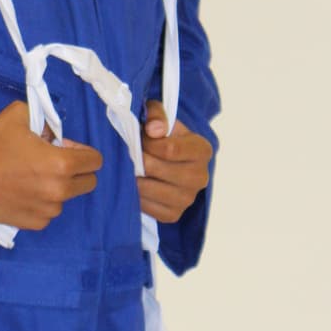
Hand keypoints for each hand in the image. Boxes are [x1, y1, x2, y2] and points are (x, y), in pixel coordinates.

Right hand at [0, 100, 101, 229]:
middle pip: (89, 183)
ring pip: (67, 198)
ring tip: (31, 177)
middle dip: (77, 171)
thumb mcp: (19, 114)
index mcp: (61, 164)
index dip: (83, 152)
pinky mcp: (35, 223)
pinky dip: (42, 202)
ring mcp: (48, 210)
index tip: (67, 149)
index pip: (95, 161)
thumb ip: (46, 121)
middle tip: (54, 163)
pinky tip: (22, 192)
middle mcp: (60, 191)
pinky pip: (49, 212)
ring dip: (58, 187)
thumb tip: (55, 136)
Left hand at [137, 100, 211, 223]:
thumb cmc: (164, 135)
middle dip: (136, 160)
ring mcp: (188, 198)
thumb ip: (157, 115)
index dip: (147, 143)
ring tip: (128, 168)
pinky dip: (135, 196)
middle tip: (128, 154)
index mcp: (202, 150)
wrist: (170, 160)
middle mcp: (200, 177)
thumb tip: (153, 130)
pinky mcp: (174, 214)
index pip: (169, 149)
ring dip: (132, 178)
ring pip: (148, 189)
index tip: (140, 138)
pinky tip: (133, 184)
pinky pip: (147, 207)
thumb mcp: (161, 117)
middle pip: (155, 169)